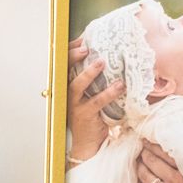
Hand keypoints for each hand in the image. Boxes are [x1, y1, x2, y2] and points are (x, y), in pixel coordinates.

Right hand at [67, 36, 121, 161]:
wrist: (87, 143)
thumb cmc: (91, 115)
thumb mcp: (90, 95)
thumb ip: (95, 80)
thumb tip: (111, 58)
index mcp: (67, 85)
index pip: (64, 64)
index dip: (70, 51)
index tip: (81, 40)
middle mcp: (66, 93)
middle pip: (63, 71)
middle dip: (72, 57)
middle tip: (85, 47)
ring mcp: (74, 105)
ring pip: (76, 86)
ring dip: (88, 73)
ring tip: (101, 62)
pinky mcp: (84, 115)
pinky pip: (96, 102)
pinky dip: (108, 93)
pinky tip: (119, 86)